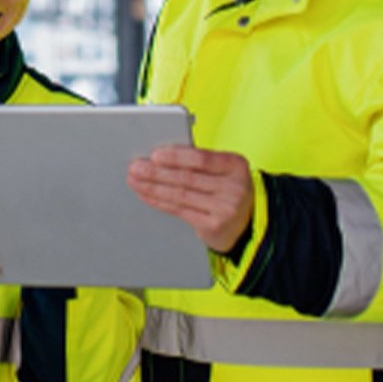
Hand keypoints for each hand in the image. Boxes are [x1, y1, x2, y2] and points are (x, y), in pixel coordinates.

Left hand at [127, 145, 253, 253]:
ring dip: (153, 187)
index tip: (155, 155)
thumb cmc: (227, 188)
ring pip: (180, 195)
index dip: (177, 157)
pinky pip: (179, 210)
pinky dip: (159, 201)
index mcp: (236, 165)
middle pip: (188, 178)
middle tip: (136, 167)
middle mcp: (234, 188)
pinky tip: (146, 195)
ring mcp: (225, 209)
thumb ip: (199, 162)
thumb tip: (160, 156)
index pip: (203, 159)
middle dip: (157, 172)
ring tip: (135, 180)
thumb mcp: (224, 170)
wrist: (247, 222)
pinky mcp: (213, 226)